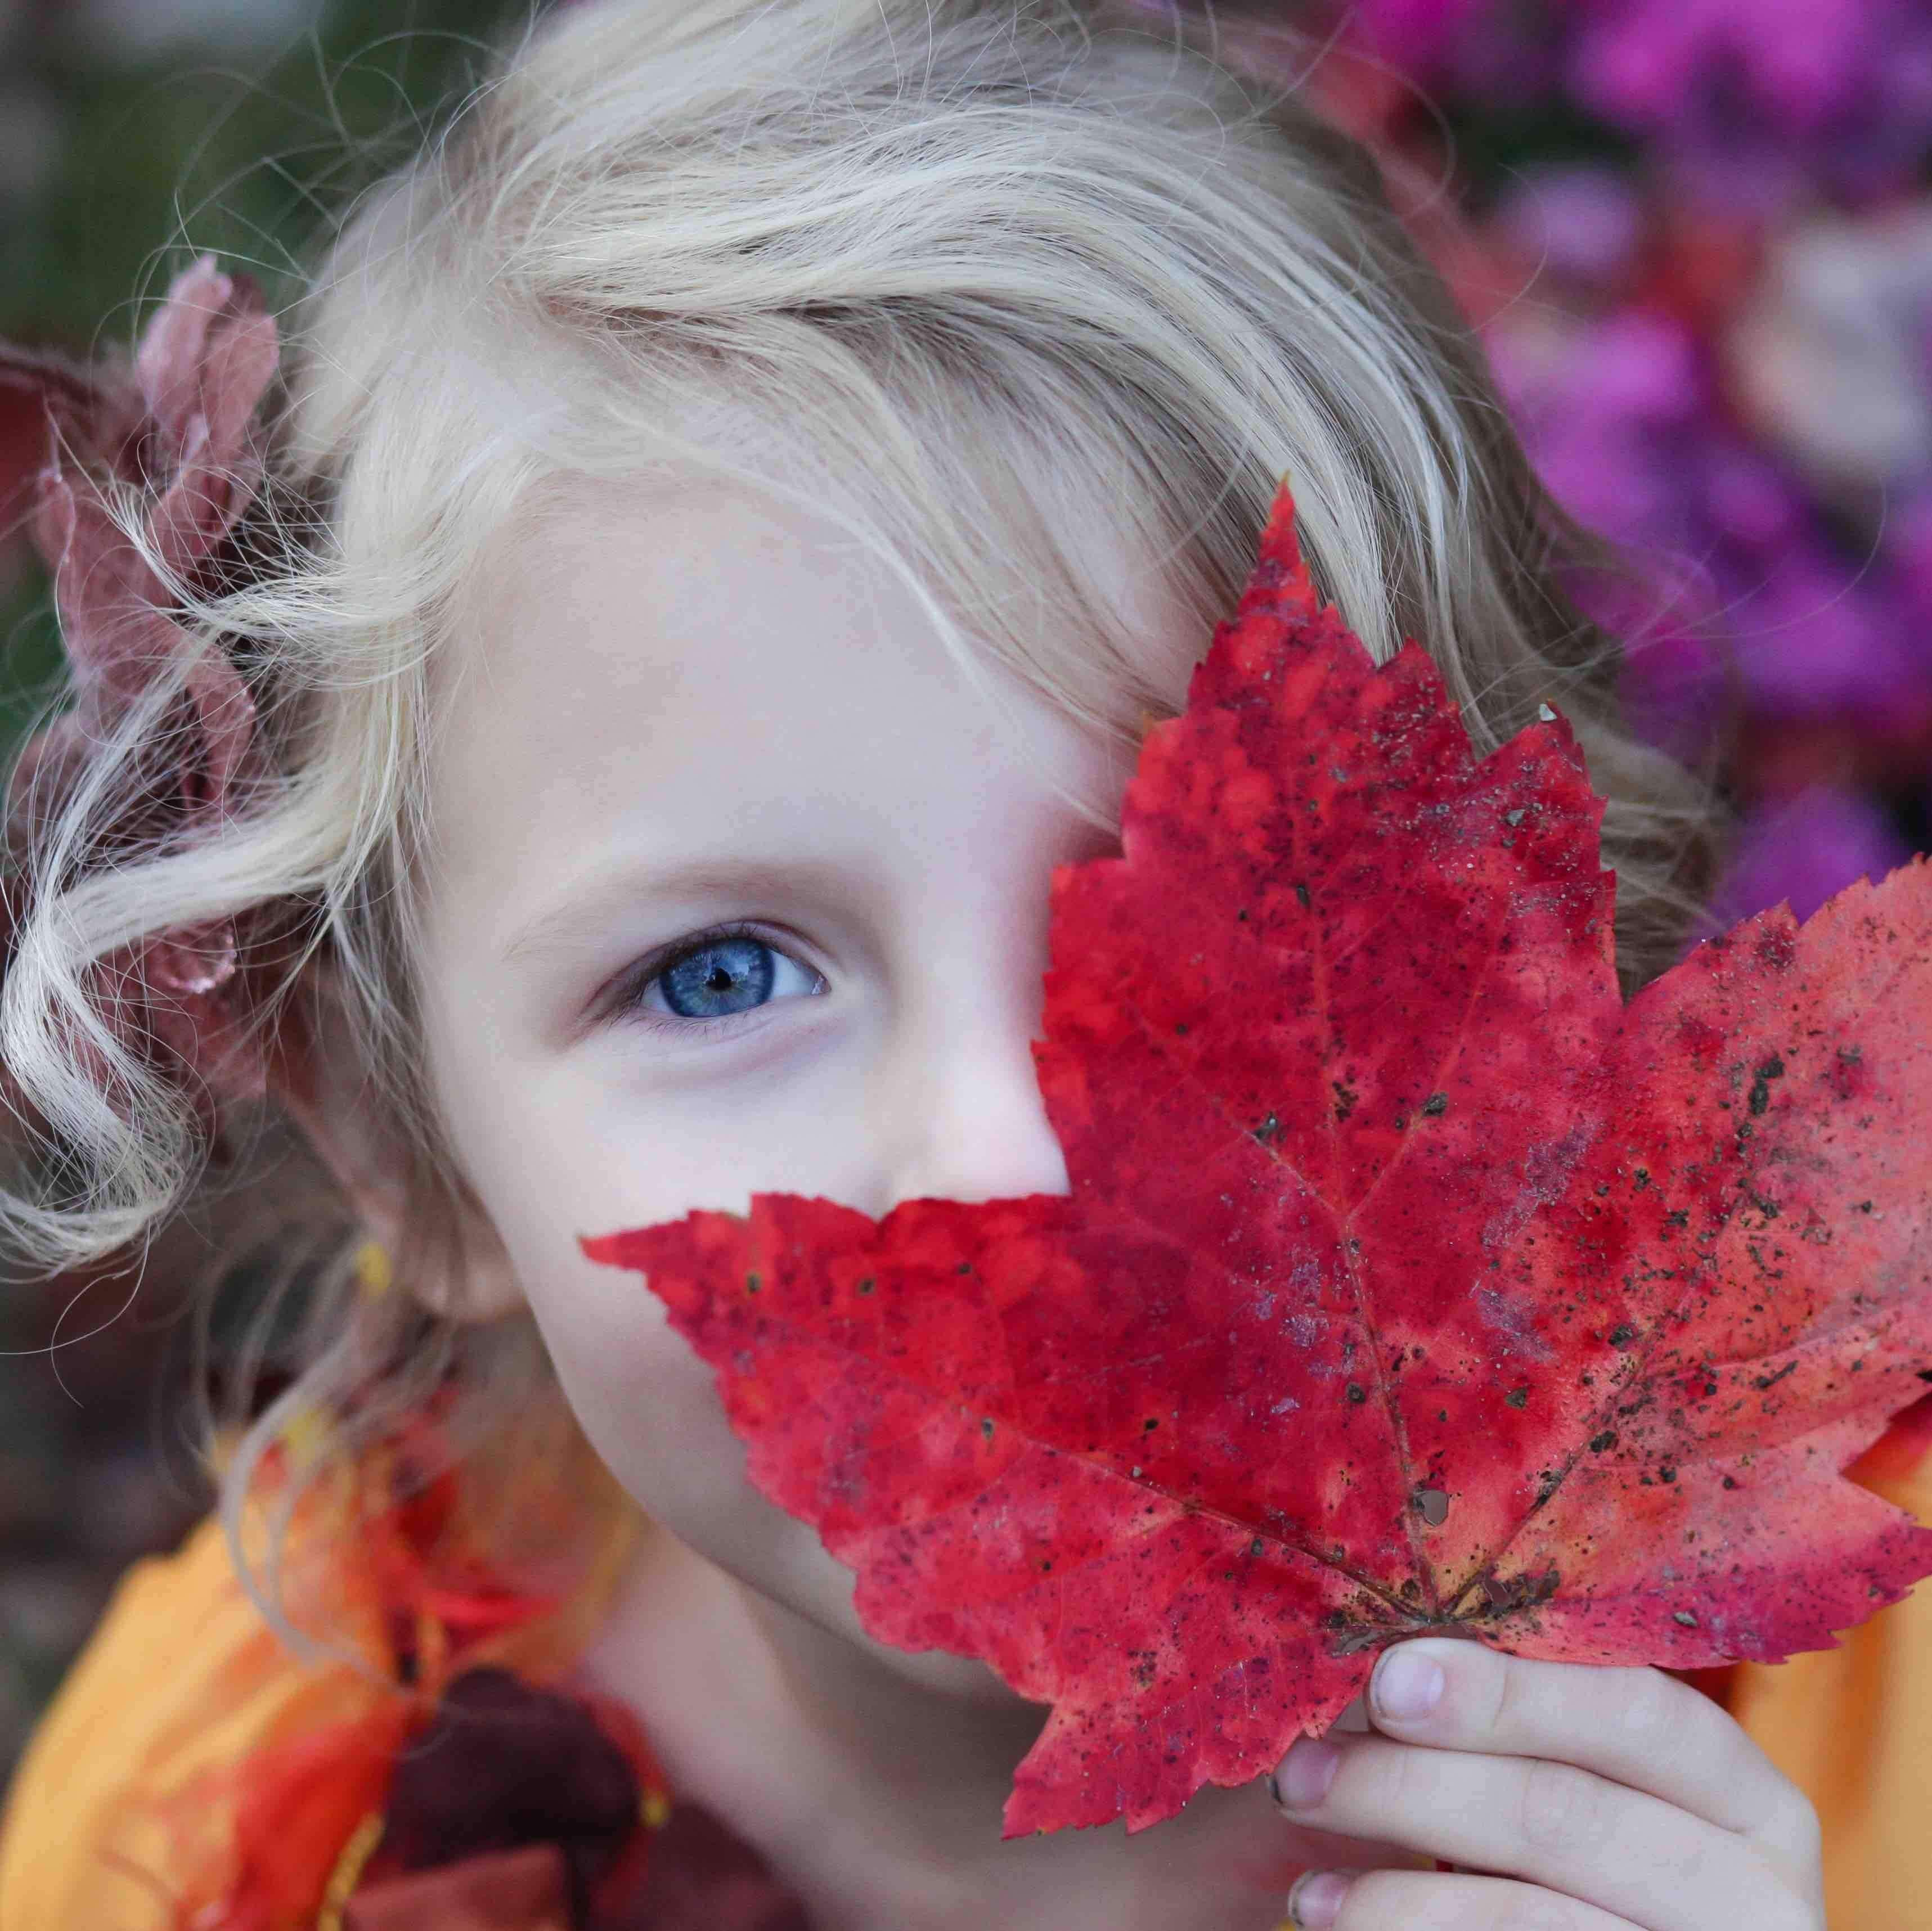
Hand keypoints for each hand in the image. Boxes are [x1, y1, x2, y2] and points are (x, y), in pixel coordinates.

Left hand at [1270, 1639, 1825, 1930]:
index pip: (1639, 1710)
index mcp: (1741, 1792)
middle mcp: (1757, 1891)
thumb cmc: (1560, 1860)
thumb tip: (1387, 1658)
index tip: (1386, 1680)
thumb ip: (1505, 1720)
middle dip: (1415, 1790)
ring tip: (1307, 1892)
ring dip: (1397, 1899)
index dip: (1507, 1693)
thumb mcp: (1559, 1781)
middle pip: (1569, 1814)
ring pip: (1535, 1919)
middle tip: (1301, 1778)